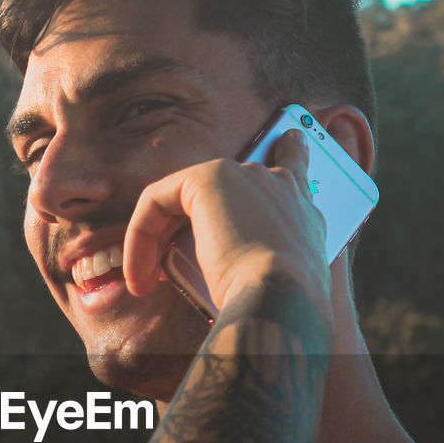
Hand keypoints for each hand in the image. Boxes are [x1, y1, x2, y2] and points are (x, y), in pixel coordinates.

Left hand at [122, 128, 329, 312]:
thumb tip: (234, 276)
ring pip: (187, 198)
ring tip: (148, 280)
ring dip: (159, 238)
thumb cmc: (283, 304)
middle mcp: (279, 184)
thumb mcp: (284, 283)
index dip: (290, 152)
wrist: (282, 298)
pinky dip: (141, 236)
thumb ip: (268, 265)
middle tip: (163, 266)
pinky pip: (159, 200)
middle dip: (190, 220)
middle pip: (229, 182)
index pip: (296, 167)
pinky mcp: (210, 179)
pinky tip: (140, 274)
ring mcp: (246, 176)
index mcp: (303, 212)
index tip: (290, 138)